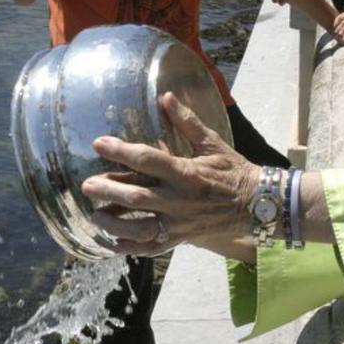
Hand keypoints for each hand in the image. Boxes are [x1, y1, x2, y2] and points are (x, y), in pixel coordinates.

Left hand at [81, 93, 258, 255]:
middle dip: (108, 190)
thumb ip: (187, 121)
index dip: (120, 151)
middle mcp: (180, 200)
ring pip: (141, 227)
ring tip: (96, 215)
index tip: (98, 143)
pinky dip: (132, 247)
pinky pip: (153, 247)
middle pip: (137, 197)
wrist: (257, 205)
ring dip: (115, 223)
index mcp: (187, 173)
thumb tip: (166, 96)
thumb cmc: (233, 171)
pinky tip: (114, 242)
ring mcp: (180, 224)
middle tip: (86, 185)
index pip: (148, 160)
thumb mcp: (212, 143)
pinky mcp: (182, 239)